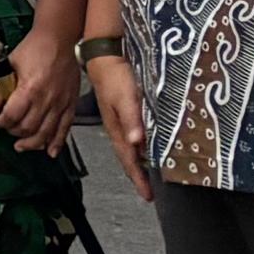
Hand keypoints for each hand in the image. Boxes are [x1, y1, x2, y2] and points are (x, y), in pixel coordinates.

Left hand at [0, 21, 79, 154]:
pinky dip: (57, 142)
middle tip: (9, 130)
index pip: (13, 115)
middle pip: (29, 127)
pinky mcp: (71, 105)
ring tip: (21, 146)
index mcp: (30, 89)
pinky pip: (65, 129)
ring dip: (33, 143)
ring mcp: (61, 104)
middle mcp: (47, 100)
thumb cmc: (32, 50)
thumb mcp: (10, 65)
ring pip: (47, 132)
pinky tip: (50, 153)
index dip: (3, 121)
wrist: (59, 40)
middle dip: (15, 132)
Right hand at [93, 53, 153, 203]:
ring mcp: (119, 121)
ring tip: (149, 175)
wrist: (104, 57)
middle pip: (128, 158)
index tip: (147, 197)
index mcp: (117, 130)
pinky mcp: (124, 112)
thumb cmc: (116, 78)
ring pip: (130, 149)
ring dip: (139, 163)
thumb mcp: (125, 99)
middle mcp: (118, 129)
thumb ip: (131, 120)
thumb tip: (137, 144)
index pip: (129, 160)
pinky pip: (133, 137)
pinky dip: (140, 148)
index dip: (138, 178)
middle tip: (149, 191)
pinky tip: (146, 147)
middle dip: (138, 175)